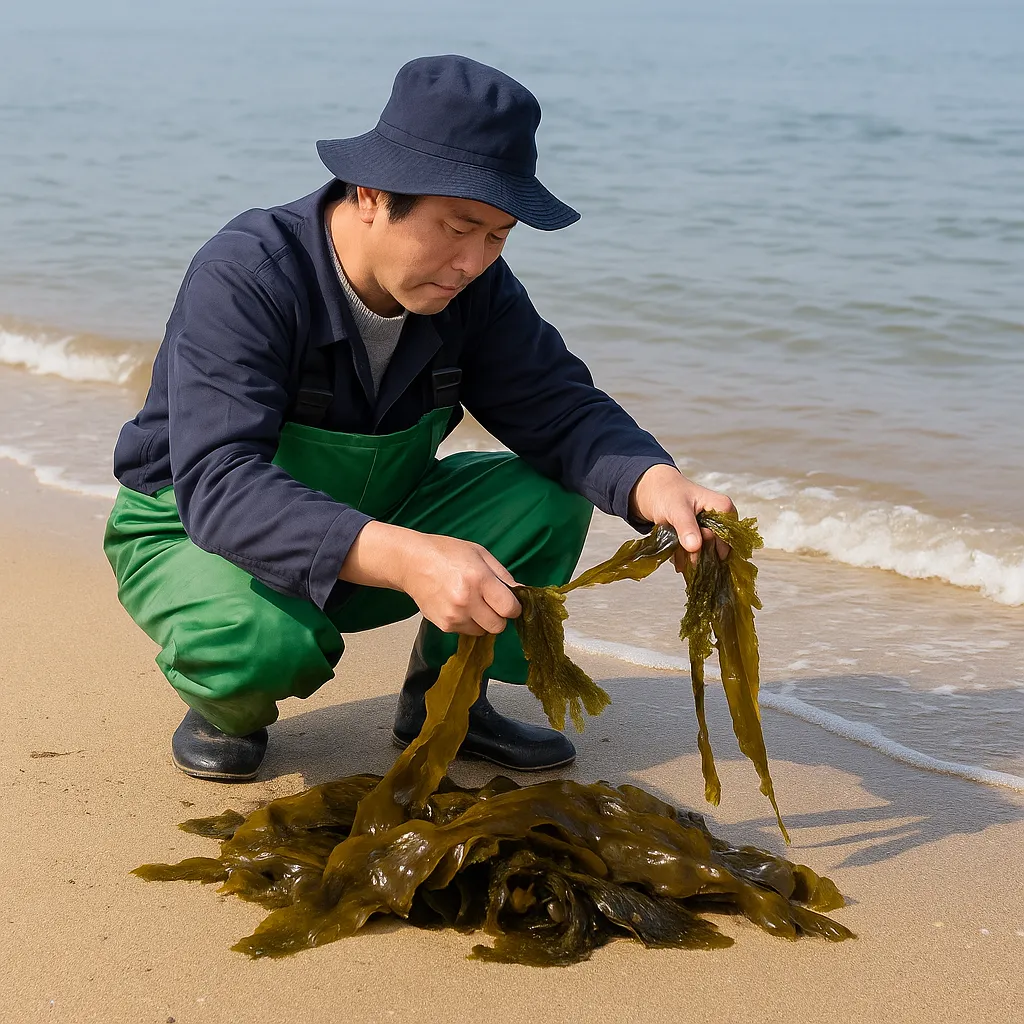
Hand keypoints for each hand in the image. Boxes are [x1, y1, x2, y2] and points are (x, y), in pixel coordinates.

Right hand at [339, 521, 521, 634]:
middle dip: (499, 616)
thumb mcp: (480, 554)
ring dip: (483, 621)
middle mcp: (467, 601)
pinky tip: (458, 605)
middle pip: (498, 626)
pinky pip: (466, 631)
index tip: (509, 601)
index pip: (510, 609)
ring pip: (483, 631)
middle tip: (490, 602)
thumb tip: (521, 593)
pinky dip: (467, 622)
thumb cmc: (446, 553)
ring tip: (471, 602)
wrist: (411, 563)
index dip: (513, 607)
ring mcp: (454, 616)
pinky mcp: (444, 625)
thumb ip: (503, 576)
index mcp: (479, 580)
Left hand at [629, 464, 736, 569]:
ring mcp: (711, 530)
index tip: (693, 547)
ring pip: (707, 553)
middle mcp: (721, 520)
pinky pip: (698, 554)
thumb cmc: (666, 492)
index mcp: (723, 508)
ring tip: (677, 556)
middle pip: (718, 547)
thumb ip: (686, 527)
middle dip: (698, 554)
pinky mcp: (701, 537)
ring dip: (691, 558)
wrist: (653, 490)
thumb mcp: (676, 508)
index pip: (727, 536)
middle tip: (681, 551)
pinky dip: (686, 558)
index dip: (711, 545)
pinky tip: (677, 558)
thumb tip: (695, 547)